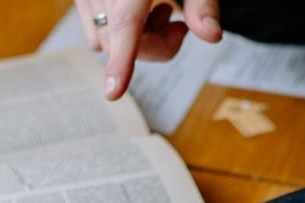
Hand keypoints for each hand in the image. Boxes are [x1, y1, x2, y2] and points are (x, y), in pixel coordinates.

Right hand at [76, 0, 223, 99]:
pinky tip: (140, 8)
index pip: (125, 28)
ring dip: (133, 40)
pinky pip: (92, 24)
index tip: (113, 92)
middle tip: (181, 26)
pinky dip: (117, 29)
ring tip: (162, 11)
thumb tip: (212, 37)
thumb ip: (202, 2)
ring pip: (102, 37)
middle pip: (118, 41)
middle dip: (152, 46)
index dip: (121, 63)